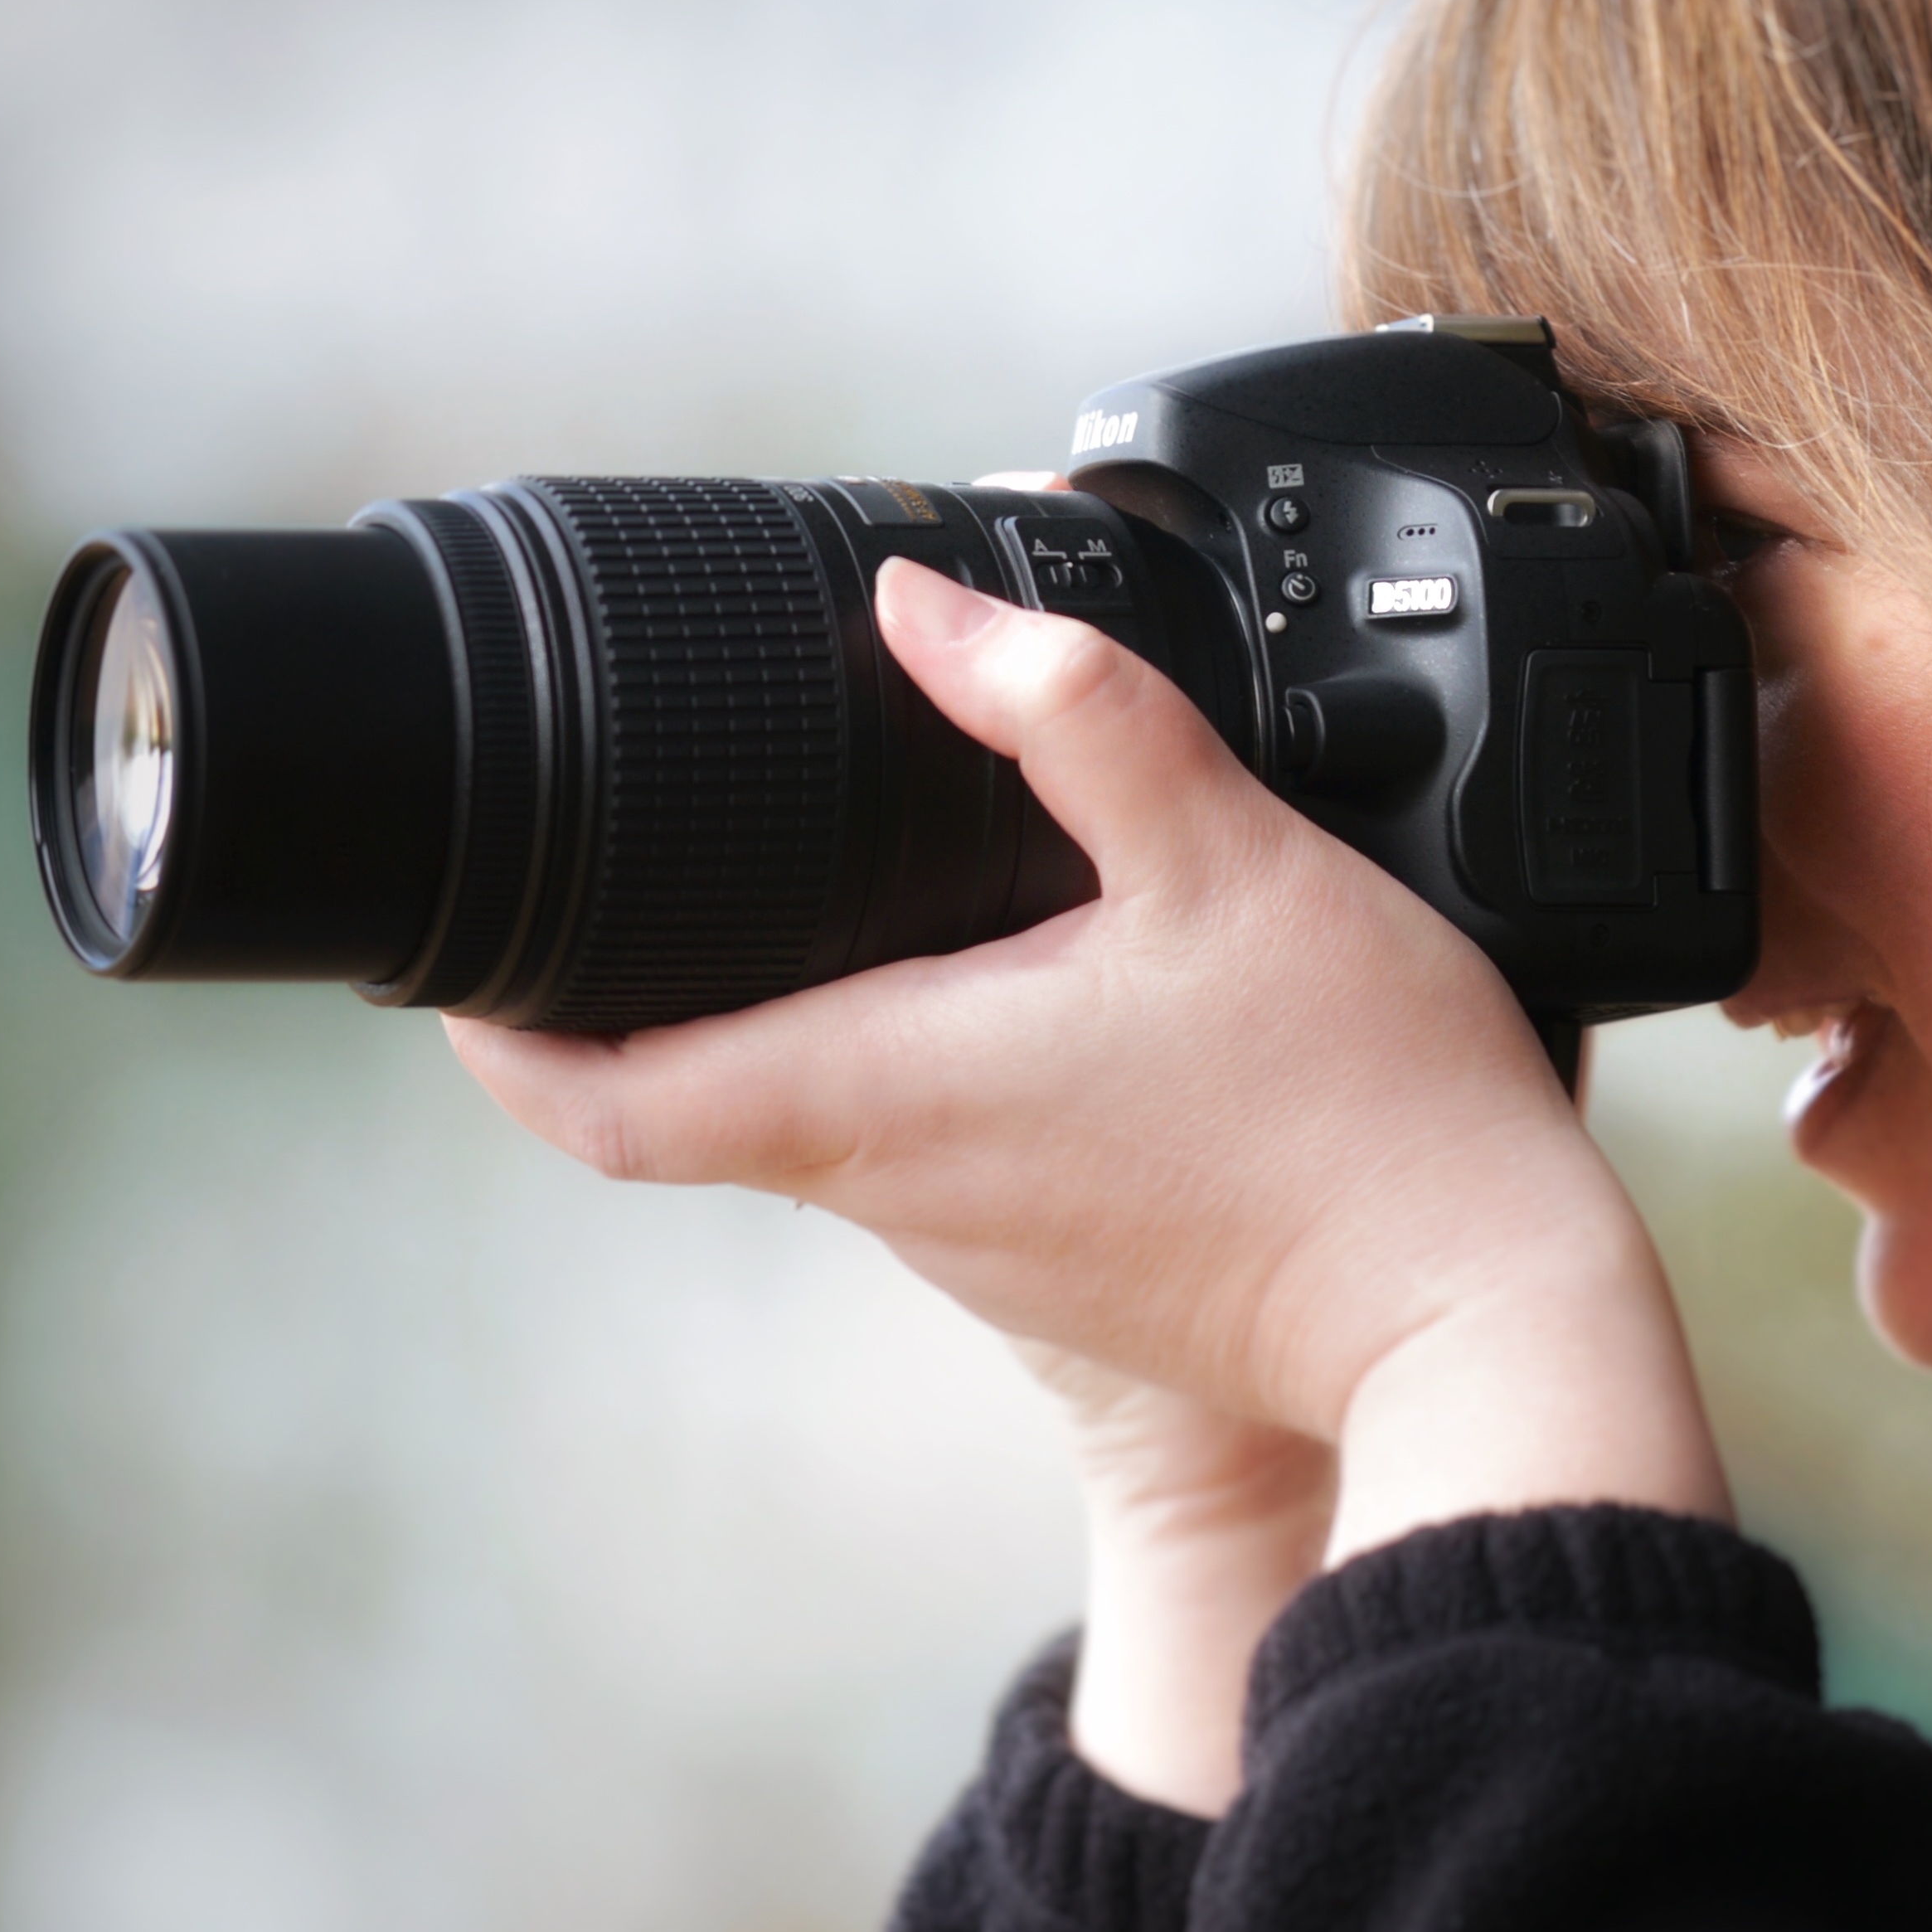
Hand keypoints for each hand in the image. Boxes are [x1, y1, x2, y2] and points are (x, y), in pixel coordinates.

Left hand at [448, 560, 1730, 1806]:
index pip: (600, 1103)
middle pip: (690, 1095)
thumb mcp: (1233, 865)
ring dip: (782, 1003)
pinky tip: (993, 961)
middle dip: (629, 983)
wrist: (1480, 1327)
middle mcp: (901, 1185)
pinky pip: (927, 1140)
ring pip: (813, 1112)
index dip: (493, 1036)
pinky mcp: (1063, 1256)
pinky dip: (905, 1045)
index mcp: (890, 1093)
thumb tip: (923, 605)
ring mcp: (978, 1236)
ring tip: (804, 872)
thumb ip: (1080, 714)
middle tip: (615, 856)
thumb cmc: (1362, 1116)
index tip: (451, 954)